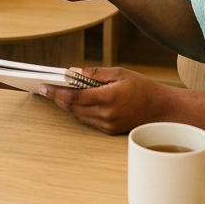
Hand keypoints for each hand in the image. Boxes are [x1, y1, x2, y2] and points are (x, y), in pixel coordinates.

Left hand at [40, 66, 163, 134]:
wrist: (161, 109)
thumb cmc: (142, 87)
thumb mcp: (119, 73)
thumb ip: (95, 74)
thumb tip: (74, 72)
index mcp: (108, 98)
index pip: (75, 96)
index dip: (57, 92)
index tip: (43, 86)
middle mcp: (106, 114)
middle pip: (73, 107)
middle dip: (57, 98)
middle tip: (43, 89)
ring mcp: (108, 125)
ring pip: (79, 115)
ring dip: (66, 105)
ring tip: (54, 94)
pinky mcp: (110, 130)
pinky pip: (88, 120)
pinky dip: (78, 111)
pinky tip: (72, 102)